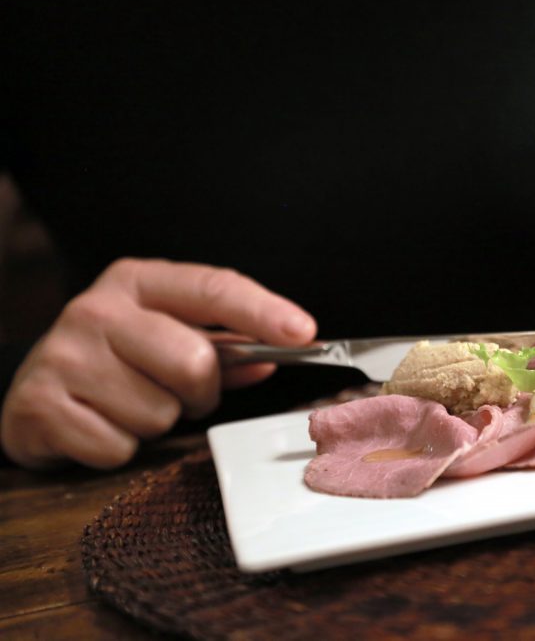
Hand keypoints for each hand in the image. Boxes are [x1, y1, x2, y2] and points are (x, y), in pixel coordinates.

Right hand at [1, 258, 316, 468]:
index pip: (213, 288)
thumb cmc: (117, 361)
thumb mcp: (168, 338)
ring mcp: (63, 354)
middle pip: (194, 362)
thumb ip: (225, 347)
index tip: (304, 332)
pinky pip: (119, 447)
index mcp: (138, 281)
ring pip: (160, 413)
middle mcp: (97, 309)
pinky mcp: (38, 404)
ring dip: (159, 422)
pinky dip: (120, 449)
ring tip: (130, 406)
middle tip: (182, 395)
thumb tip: (276, 355)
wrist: (34, 390)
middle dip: (201, 393)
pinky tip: (100, 425)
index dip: (264, 312)